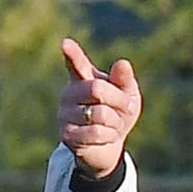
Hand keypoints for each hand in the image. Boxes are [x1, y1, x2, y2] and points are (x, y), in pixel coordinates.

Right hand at [58, 39, 142, 181]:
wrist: (108, 148)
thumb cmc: (117, 115)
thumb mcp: (127, 96)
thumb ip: (124, 80)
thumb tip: (122, 63)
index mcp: (83, 79)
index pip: (77, 64)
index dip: (72, 54)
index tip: (66, 43)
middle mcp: (69, 94)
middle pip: (97, 89)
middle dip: (119, 101)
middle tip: (125, 109)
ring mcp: (65, 115)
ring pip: (100, 113)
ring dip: (116, 122)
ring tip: (113, 125)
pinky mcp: (66, 136)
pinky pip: (96, 132)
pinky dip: (110, 136)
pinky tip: (106, 137)